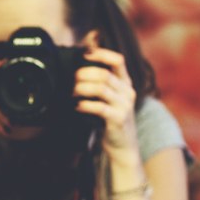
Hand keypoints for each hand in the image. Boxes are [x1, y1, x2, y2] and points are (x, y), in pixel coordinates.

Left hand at [74, 43, 140, 160]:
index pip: (118, 60)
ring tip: (72, 92)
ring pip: (101, 89)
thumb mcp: (109, 98)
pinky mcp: (118, 119)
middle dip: (84, 74)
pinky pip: (100, 108)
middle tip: (72, 79)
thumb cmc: (111, 119)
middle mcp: (127, 92)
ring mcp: (124, 106)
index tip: (84, 53)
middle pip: (105, 74)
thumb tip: (78, 68)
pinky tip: (76, 106)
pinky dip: (84, 105)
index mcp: (125, 83)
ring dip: (82, 88)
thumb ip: (100, 83)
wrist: (122, 146)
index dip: (101, 54)